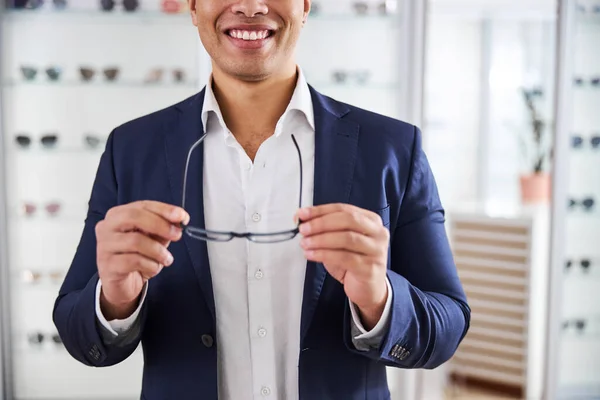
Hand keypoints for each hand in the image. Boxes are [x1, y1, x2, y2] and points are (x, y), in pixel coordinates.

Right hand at [95, 200, 189, 319]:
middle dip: (160, 225)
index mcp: (118, 215)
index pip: (142, 206)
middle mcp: (107, 227)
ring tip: (167, 259)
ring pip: (135, 241)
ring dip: (158, 251)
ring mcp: (104, 246)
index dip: (164, 210)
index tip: (182, 216)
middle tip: (177, 235)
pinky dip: (150, 265)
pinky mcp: (107, 266)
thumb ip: (163, 228)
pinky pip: (134, 261)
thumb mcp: (153, 239)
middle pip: (133, 217)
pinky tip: (153, 269)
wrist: (122, 284)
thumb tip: (179, 219)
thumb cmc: (137, 256)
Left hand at [295, 204, 388, 329]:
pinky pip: (344, 258)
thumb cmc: (353, 262)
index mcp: (371, 220)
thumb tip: (302, 219)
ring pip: (346, 238)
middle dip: (321, 223)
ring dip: (321, 239)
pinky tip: (311, 254)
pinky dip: (324, 254)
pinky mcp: (370, 268)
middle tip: (303, 229)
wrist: (368, 289)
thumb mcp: (339, 242)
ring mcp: (376, 250)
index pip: (343, 209)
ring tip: (305, 243)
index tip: (302, 214)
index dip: (321, 210)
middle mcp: (377, 233)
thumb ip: (325, 229)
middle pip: (348, 220)